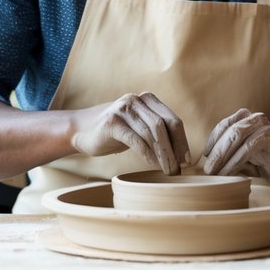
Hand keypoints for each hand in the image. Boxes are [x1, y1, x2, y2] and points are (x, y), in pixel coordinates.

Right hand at [70, 92, 190, 174]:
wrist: (81, 130)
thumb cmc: (116, 132)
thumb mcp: (139, 127)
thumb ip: (157, 132)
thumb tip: (182, 155)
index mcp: (148, 99)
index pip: (173, 120)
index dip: (183, 141)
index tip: (188, 161)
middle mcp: (137, 100)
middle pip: (165, 126)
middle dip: (175, 149)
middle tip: (179, 169)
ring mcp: (124, 109)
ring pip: (152, 133)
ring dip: (163, 154)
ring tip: (168, 170)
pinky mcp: (112, 122)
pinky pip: (135, 139)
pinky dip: (147, 154)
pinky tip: (153, 165)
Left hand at [202, 108, 269, 186]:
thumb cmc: (260, 162)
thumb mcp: (239, 154)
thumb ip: (225, 151)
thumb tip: (202, 161)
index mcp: (245, 118)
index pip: (224, 126)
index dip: (212, 141)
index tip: (205, 157)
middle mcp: (254, 118)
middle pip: (229, 131)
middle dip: (216, 152)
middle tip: (207, 170)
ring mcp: (264, 126)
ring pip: (237, 136)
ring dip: (223, 156)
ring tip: (215, 173)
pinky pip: (249, 147)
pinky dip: (236, 161)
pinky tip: (229, 173)